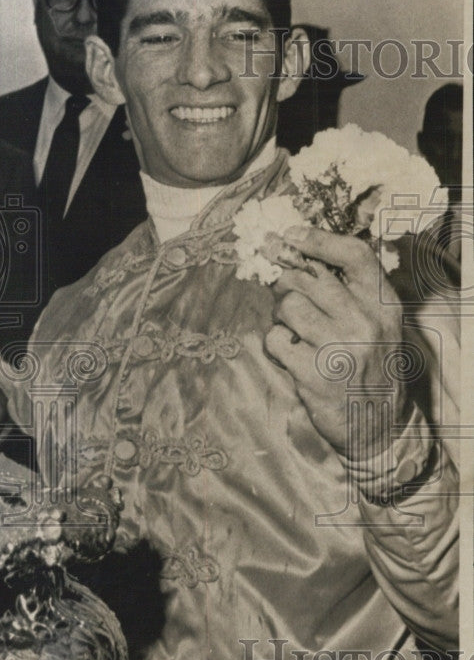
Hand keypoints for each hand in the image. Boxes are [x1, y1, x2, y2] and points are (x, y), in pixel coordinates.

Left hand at [264, 227, 407, 459]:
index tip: (291, 234)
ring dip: (282, 317)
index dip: (318, 239)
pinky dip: (277, 346)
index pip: (354, 255)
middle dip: (287, 282)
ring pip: (287, 307)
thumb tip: (298, 254)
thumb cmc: (371, 366)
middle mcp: (364, 322)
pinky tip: (292, 356)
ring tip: (296, 332)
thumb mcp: (378, 324)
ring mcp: (339, 348)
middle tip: (285, 294)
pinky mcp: (314, 374)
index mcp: (383, 304)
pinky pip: (275, 340)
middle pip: (308, 278)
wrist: (377, 425)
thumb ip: (351, 291)